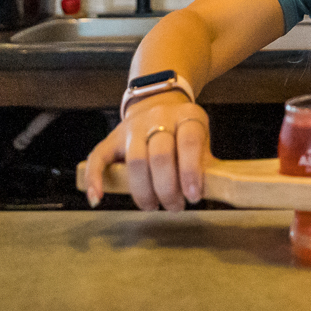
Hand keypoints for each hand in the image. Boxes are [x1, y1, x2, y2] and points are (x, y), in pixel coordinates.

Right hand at [83, 95, 213, 211]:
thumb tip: (215, 192)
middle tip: (174, 207)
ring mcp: (133, 126)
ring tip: (153, 206)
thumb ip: (206, 163)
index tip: (193, 196)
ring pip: (135, 160)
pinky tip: (98, 198)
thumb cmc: (183, 132)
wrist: (158, 103)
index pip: (189, 141)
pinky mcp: (112, 137)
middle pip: (160, 155)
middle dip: (167, 189)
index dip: (191, 172)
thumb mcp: (202, 139)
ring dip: (143, 191)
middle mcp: (159, 117)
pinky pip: (98, 158)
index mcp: (187, 116)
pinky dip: (95, 179)